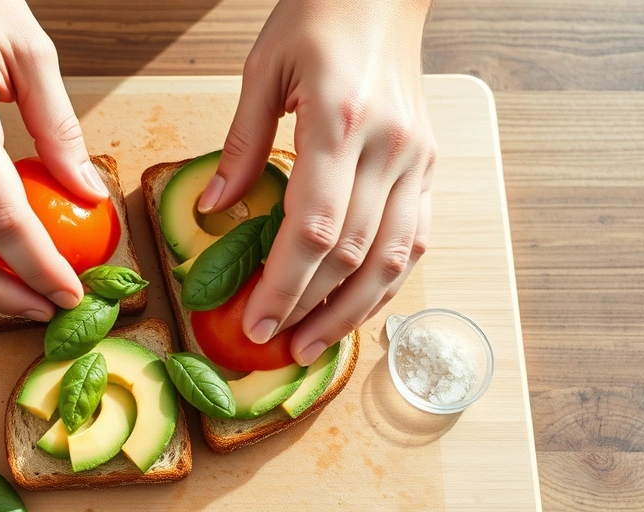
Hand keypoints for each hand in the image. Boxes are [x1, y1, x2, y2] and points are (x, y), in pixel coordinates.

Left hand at [200, 0, 436, 364]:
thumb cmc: (319, 18)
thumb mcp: (265, 70)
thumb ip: (242, 144)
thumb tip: (214, 210)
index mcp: (339, 122)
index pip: (314, 228)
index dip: (285, 285)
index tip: (256, 322)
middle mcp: (388, 148)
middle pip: (352, 254)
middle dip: (312, 309)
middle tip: (278, 345)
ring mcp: (417, 159)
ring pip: (393, 257)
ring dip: (354, 310)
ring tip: (316, 344)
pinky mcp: (429, 164)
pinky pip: (415, 237)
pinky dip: (387, 280)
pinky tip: (358, 305)